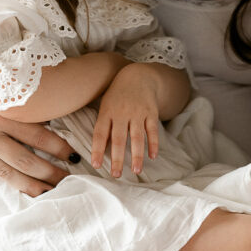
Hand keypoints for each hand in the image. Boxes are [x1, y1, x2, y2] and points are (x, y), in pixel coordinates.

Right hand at [0, 56, 73, 217]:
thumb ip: (19, 94)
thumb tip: (48, 108)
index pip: (37, 135)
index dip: (59, 147)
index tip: (74, 155)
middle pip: (25, 161)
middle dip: (50, 172)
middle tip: (69, 180)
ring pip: (5, 175)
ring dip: (28, 187)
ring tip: (48, 194)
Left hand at [90, 63, 160, 177]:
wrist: (138, 76)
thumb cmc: (117, 95)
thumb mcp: (106, 106)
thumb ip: (104, 125)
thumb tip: (102, 150)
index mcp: (107, 112)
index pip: (100, 133)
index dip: (97, 149)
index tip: (96, 165)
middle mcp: (122, 113)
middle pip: (119, 139)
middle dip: (117, 158)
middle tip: (116, 174)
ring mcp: (138, 113)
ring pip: (137, 137)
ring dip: (137, 155)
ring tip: (136, 170)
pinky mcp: (151, 112)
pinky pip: (152, 131)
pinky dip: (153, 144)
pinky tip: (153, 156)